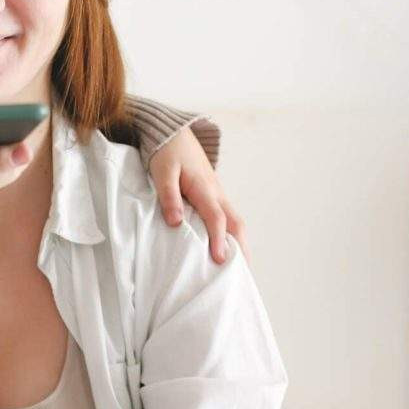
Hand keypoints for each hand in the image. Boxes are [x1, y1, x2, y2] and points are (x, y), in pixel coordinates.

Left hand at [148, 125, 246, 264]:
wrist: (176, 134)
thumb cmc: (168, 153)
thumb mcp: (163, 172)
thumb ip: (169, 197)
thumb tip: (176, 223)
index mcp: (204, 188)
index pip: (216, 218)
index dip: (218, 239)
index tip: (220, 260)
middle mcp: (217, 193)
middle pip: (236, 223)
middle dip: (242, 248)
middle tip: (244, 274)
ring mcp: (219, 195)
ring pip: (236, 221)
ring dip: (241, 243)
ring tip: (242, 268)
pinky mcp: (216, 196)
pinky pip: (229, 218)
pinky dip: (234, 235)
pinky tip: (231, 250)